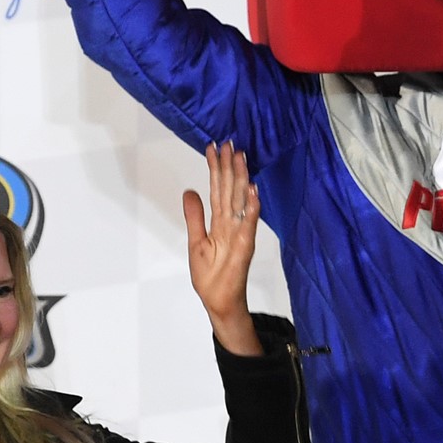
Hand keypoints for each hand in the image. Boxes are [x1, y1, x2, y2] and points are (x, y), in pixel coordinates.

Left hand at [183, 142, 262, 355]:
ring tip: (241, 157)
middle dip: (229, 166)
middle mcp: (232, 223)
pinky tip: (253, 190)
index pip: (218, 189)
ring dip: (242, 179)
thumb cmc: (210, 275)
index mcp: (220, 221)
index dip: (215, 169)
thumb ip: (195, 216)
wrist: (218, 300)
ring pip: (241, 200)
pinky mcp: (245, 245)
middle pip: (230, 189)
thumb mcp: (196, 241)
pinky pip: (249, 223)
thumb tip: (189, 191)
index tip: (213, 147)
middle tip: (229, 142)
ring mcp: (240, 232)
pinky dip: (252, 207)